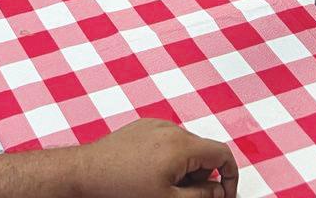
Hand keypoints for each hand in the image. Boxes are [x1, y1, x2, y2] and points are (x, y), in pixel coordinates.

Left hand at [71, 120, 237, 197]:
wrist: (86, 173)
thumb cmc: (122, 187)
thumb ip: (202, 197)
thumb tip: (219, 191)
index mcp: (181, 144)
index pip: (222, 154)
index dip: (230, 177)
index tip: (223, 196)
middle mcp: (170, 128)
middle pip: (203, 151)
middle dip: (201, 176)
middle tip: (182, 195)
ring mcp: (154, 125)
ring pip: (185, 148)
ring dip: (184, 169)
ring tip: (161, 186)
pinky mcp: (141, 127)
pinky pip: (167, 142)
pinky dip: (168, 159)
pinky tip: (150, 174)